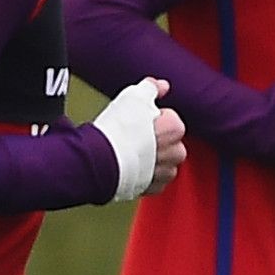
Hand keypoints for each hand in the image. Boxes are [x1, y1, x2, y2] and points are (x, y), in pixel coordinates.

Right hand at [93, 77, 184, 201]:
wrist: (99, 159)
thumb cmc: (116, 129)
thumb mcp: (133, 96)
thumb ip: (151, 88)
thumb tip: (161, 85)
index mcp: (175, 128)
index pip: (171, 118)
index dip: (153, 118)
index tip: (139, 120)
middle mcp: (175, 152)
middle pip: (171, 143)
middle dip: (157, 140)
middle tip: (136, 136)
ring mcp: (164, 172)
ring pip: (165, 164)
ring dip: (153, 159)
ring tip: (132, 152)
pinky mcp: (151, 188)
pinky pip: (154, 181)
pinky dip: (145, 176)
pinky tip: (131, 167)